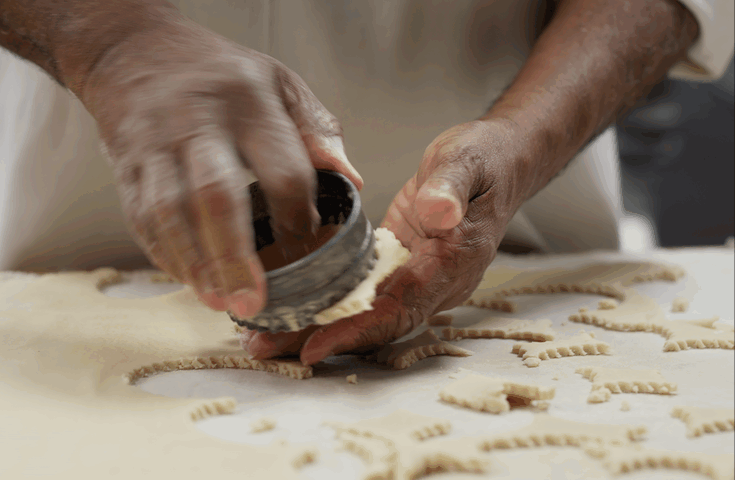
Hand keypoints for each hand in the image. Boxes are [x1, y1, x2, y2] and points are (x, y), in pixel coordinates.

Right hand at [76, 16, 361, 317]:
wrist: (134, 50)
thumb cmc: (218, 73)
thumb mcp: (277, 81)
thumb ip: (316, 128)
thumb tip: (349, 180)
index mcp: (247, 103)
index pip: (281, 167)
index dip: (297, 211)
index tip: (307, 238)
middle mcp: (197, 124)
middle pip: (216, 196)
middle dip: (235, 256)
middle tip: (253, 302)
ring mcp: (155, 146)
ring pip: (170, 214)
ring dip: (196, 265)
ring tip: (220, 301)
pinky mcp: (127, 165)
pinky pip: (141, 218)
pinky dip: (166, 255)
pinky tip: (190, 280)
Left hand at [241, 120, 526, 364]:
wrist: (499, 163)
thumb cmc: (485, 161)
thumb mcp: (467, 162)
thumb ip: (450, 188)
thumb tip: (437, 213)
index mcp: (452, 262)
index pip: (402, 307)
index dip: (358, 329)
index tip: (315, 344)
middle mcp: (435, 282)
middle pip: (376, 324)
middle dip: (322, 338)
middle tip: (266, 347)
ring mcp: (417, 278)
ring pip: (366, 315)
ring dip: (317, 327)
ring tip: (265, 337)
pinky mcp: (399, 268)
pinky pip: (364, 296)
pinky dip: (329, 306)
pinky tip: (292, 308)